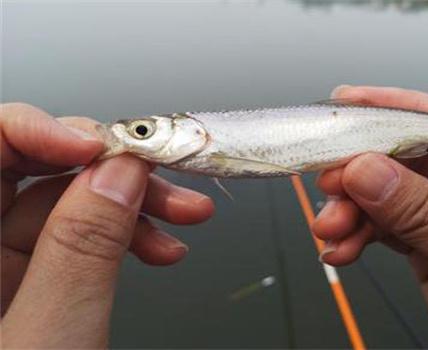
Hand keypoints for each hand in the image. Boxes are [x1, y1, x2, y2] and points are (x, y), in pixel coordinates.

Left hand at [1, 103, 213, 347]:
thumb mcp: (52, 334)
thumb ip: (82, 249)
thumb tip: (121, 174)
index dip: (47, 129)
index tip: (108, 147)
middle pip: (42, 170)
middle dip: (116, 170)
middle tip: (167, 176)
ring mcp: (9, 264)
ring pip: (74, 203)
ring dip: (137, 204)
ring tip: (186, 215)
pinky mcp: (41, 279)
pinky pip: (86, 237)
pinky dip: (130, 236)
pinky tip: (163, 246)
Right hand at [313, 86, 427, 347]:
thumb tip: (369, 171)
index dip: (406, 109)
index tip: (354, 102)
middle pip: (420, 161)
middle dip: (368, 169)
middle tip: (329, 175)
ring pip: (396, 198)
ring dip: (356, 210)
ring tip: (330, 226)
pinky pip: (390, 233)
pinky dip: (360, 238)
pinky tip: (341, 248)